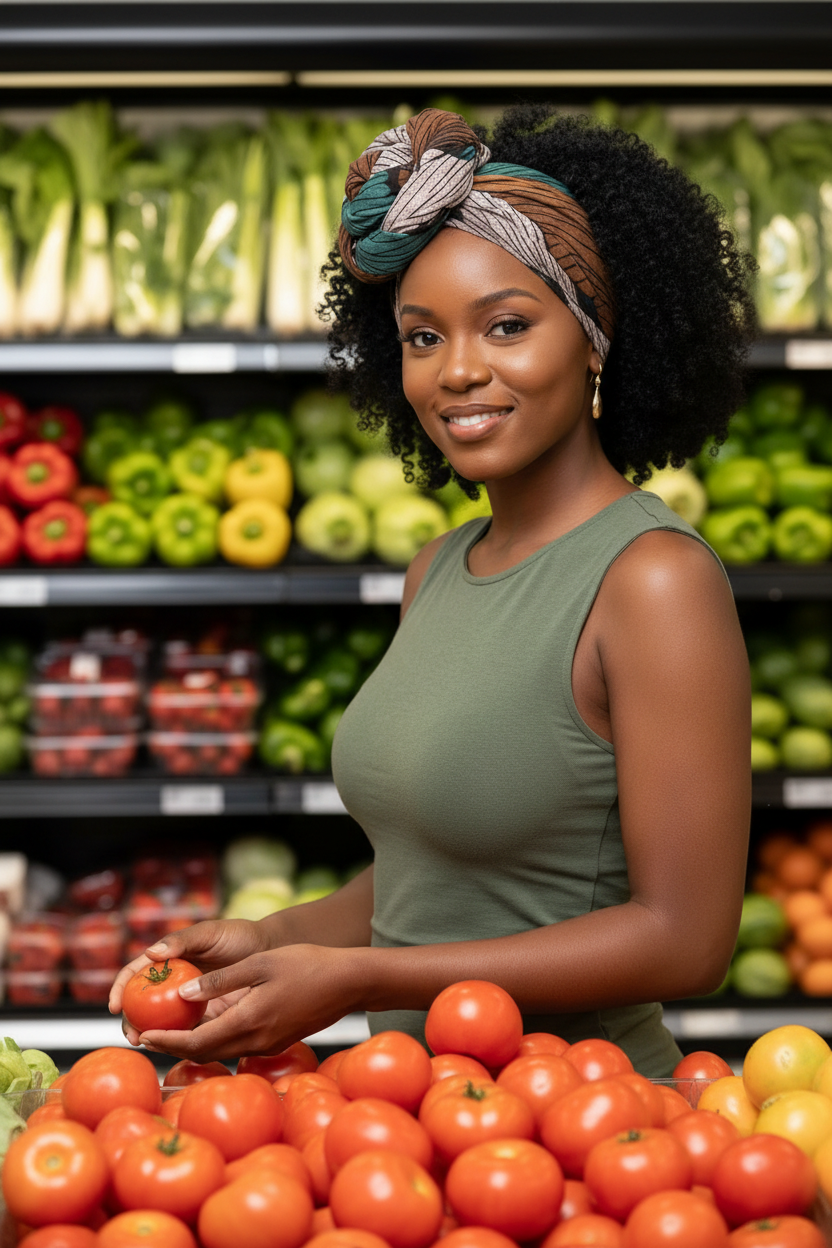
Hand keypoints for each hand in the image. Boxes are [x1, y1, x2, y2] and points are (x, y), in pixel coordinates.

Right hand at [109, 919, 269, 1045]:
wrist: (270, 951)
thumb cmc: (238, 936)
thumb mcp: (209, 933)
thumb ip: (182, 941)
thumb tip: (150, 953)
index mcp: (168, 959)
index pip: (135, 974)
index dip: (120, 989)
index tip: (114, 1006)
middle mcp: (173, 982)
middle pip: (142, 1004)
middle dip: (131, 1021)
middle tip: (133, 1035)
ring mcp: (188, 1001)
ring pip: (161, 1022)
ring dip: (151, 1035)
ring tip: (149, 1044)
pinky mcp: (206, 1017)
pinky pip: (187, 1032)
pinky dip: (177, 1041)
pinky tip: (174, 1049)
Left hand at [133, 943, 360, 1062]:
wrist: (349, 983)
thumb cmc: (307, 965)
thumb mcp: (260, 964)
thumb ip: (221, 981)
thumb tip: (183, 995)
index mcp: (249, 1021)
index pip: (198, 1042)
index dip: (167, 1042)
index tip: (143, 1037)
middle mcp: (256, 1040)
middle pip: (205, 1053)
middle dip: (173, 1047)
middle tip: (145, 1037)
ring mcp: (268, 1044)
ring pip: (221, 1051)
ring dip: (193, 1045)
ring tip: (168, 1032)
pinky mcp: (277, 1041)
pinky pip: (237, 1046)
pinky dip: (215, 1040)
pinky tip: (206, 1026)